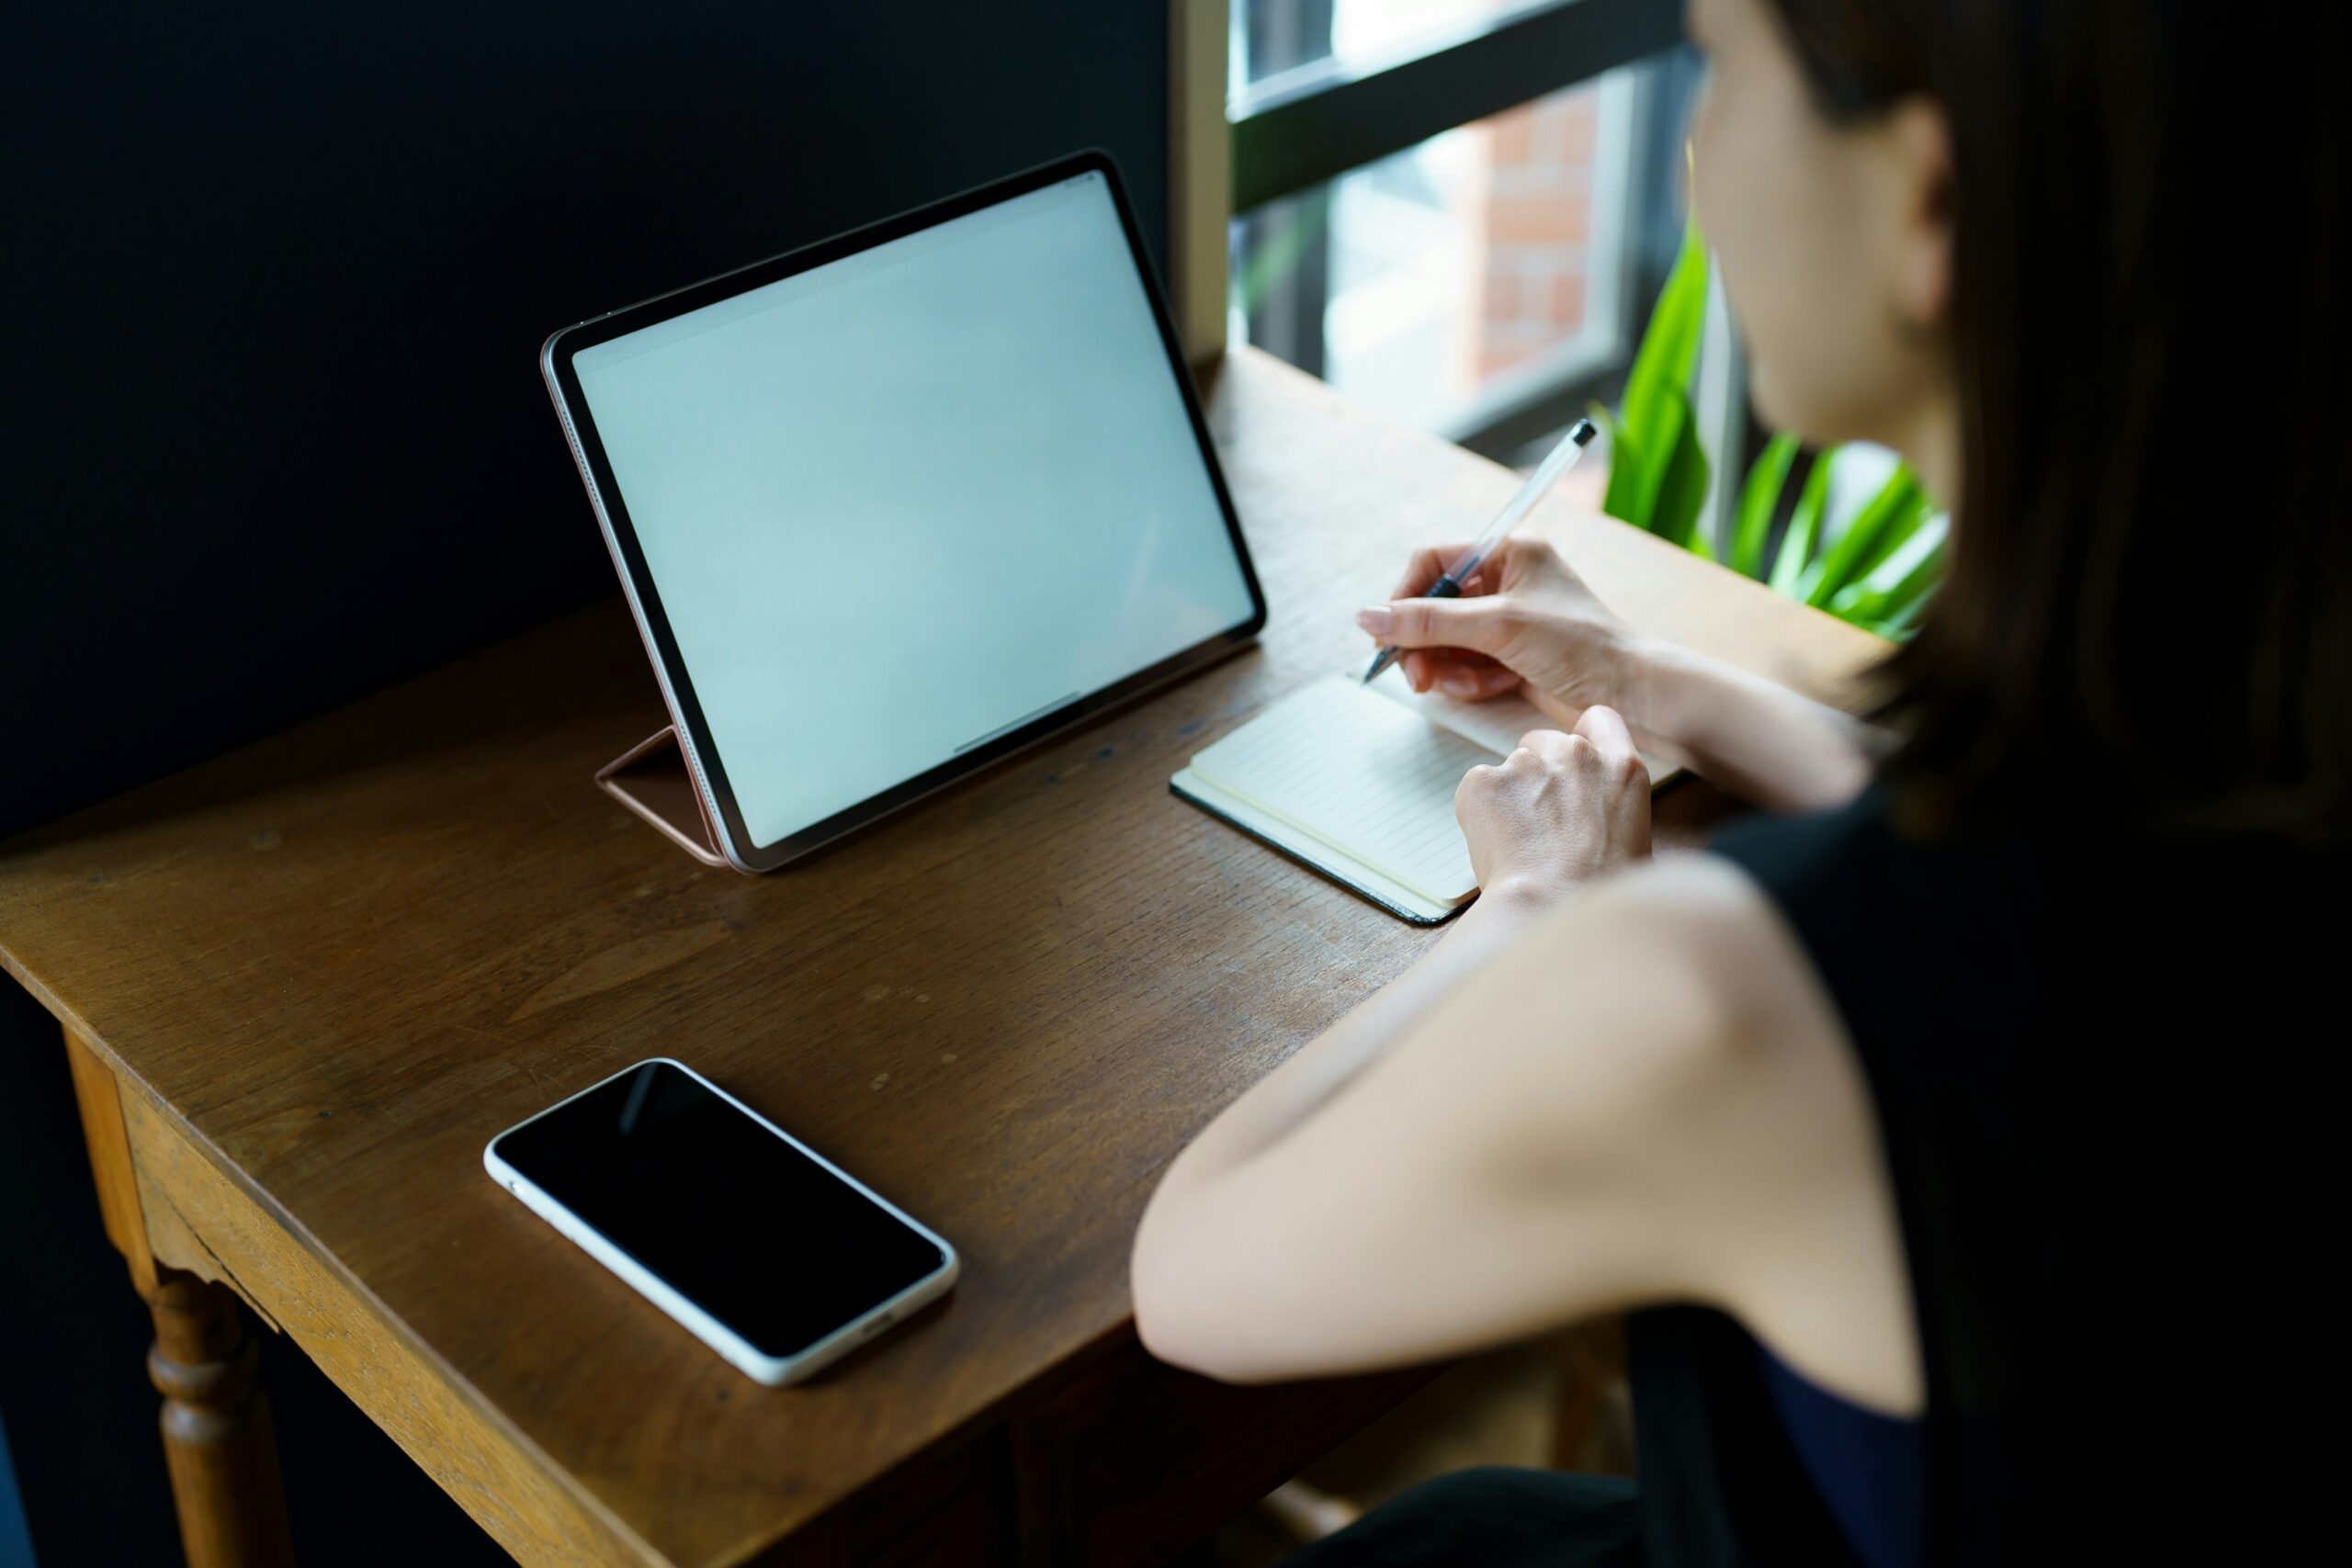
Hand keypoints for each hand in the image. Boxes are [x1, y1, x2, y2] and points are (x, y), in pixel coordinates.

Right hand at [1355, 537, 1642, 730]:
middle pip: (1434, 608)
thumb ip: (1428, 622)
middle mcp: (1507, 581)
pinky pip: (1467, 665)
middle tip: (1417, 676)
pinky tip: (1492, 687)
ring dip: (1448, 667)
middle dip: (1424, 644)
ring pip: (1447, 642)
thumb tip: (1369, 618)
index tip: (1387, 635)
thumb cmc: (1581, 645)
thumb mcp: (1498, 626)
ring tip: (1468, 684)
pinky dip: (1471, 680)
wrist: (1632, 693)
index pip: (1433, 563)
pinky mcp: (1513, 656)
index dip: (1404, 597)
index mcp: (1508, 551)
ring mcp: (1509, 621)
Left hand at [1454, 707, 1651, 900]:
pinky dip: (1480, 812)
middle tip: (1537, 819)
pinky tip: (1496, 848)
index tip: (1571, 763)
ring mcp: (1527, 764)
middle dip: (1539, 772)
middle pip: (1546, 740)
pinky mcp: (1484, 780)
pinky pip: (1477, 787)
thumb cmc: (1597, 894)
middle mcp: (1576, 754)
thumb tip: (1597, 824)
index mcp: (1621, 769)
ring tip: (1518, 844)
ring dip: (1510, 795)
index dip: (1583, 738)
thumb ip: (1613, 812)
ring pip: (1510, 766)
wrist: (1551, 907)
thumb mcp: (1634, 846)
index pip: (1600, 720)